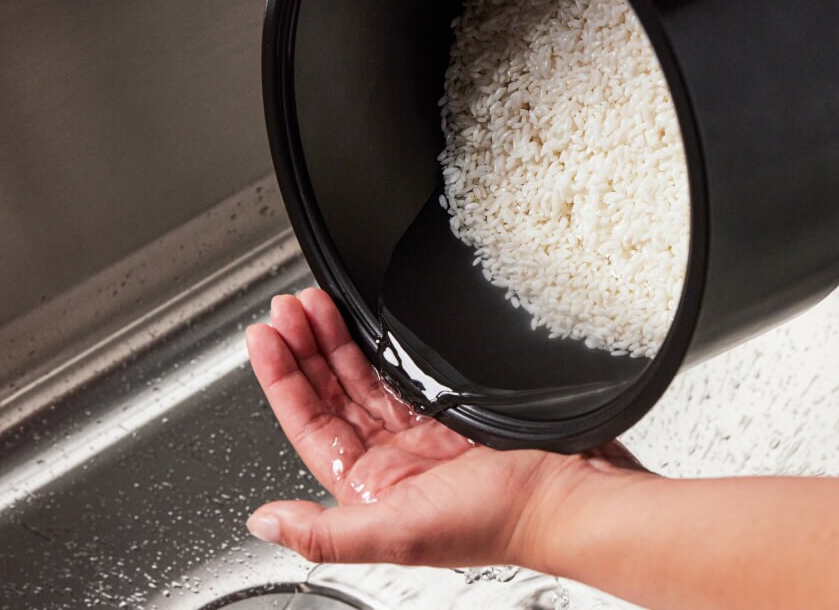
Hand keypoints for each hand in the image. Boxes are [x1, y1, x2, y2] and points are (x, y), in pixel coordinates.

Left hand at [244, 288, 644, 566]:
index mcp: (372, 486)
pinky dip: (383, 344)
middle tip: (288, 306)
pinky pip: (407, 369)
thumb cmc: (500, 521)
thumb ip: (327, 534)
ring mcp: (427, 429)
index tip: (266, 337)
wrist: (574, 493)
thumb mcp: (400, 534)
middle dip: (306, 348)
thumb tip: (264, 524)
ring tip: (316, 303)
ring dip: (338, 339)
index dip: (282, 380)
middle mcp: (394, 458)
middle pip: (332, 393)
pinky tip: (367, 320)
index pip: (309, 424)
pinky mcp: (460, 407)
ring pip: (366, 376)